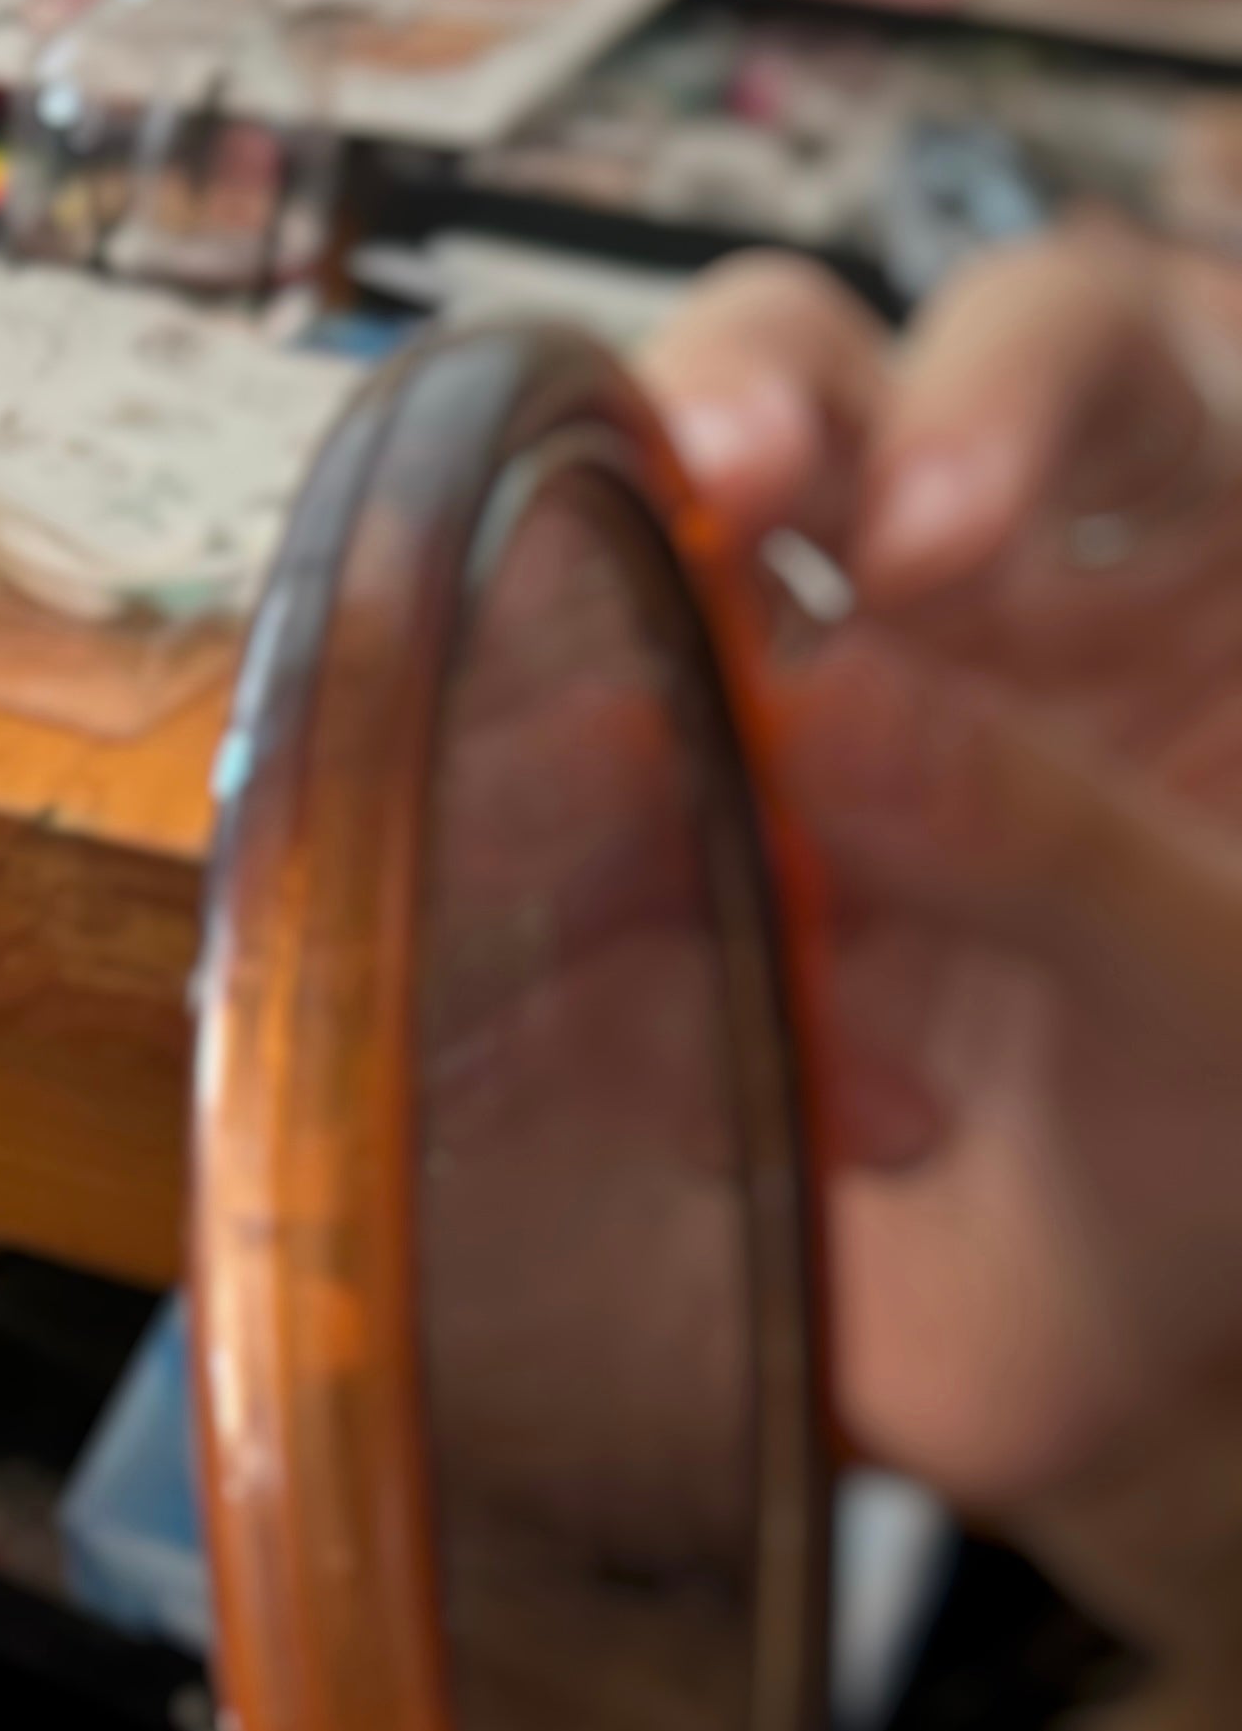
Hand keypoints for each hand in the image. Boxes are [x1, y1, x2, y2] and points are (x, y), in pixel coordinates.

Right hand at [636, 238, 1241, 1624]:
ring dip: (601, 727)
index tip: (921, 528)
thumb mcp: (1224, 987)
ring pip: (625, 640)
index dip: (985, 385)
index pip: (1073, 349)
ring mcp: (783, 788)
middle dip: (728, 418)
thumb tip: (833, 707)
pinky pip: (554, 906)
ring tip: (648, 874)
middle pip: (799, 405)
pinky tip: (690, 1081)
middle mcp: (951, 638)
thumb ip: (1063, 840)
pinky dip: (565, 980)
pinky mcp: (663, 946)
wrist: (1132, 1381)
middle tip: (710, 497)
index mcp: (1157, 581)